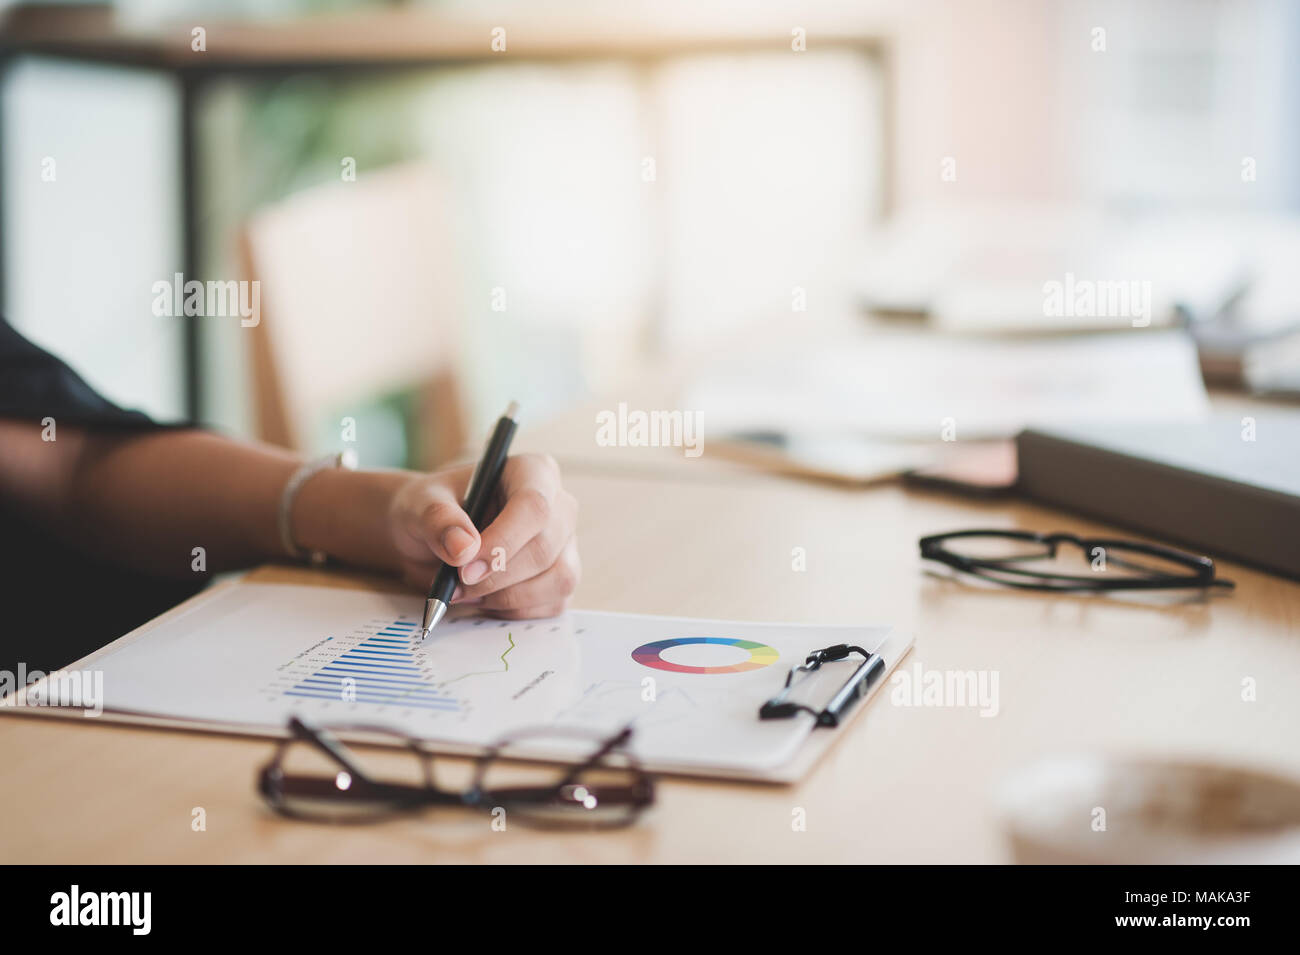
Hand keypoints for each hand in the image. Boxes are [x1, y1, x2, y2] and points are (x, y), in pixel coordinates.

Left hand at [387, 453, 579, 618]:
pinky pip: (553, 603)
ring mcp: (564, 544)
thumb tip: (464, 548)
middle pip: (546, 547)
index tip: (465, 567)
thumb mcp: (420, 505)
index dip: (503, 541)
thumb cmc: (430, 511)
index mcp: (531, 472)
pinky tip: (485, 599)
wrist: (428, 538)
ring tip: (467, 592)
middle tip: (456, 586)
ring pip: (559, 579)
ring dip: (508, 597)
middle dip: (499, 576)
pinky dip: (514, 610)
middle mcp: (558, 506)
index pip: (534, 506)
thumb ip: (438, 520)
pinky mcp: (560, 578)